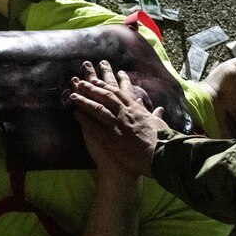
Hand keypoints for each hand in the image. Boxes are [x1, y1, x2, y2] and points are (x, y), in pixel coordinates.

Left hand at [69, 60, 167, 176]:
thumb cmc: (162, 141)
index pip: (119, 93)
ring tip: (74, 95)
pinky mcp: (110, 139)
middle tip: (82, 81)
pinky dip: (85, 119)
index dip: (107, 85)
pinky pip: (94, 127)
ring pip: (97, 109)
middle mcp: (124, 114)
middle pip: (105, 97)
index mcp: (136, 110)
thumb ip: (156, 116)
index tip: (97, 79)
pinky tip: (76, 114)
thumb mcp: (160, 124)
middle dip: (93, 88)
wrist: (159, 156)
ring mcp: (116, 125)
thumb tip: (159, 109)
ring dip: (85, 101)